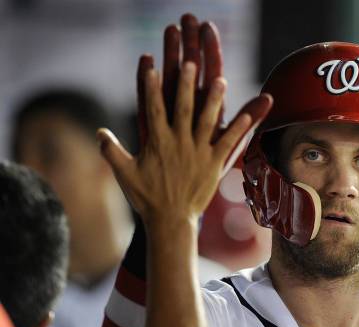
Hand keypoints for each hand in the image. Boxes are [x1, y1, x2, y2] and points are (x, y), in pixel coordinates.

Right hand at [97, 16, 271, 225]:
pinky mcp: (214, 165)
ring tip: (221, 79)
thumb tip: (98, 132)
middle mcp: (179, 143)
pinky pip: (228, 144)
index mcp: (157, 142)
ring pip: (208, 120)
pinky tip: (249, 114)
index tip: (151, 64)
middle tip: (190, 62)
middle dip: (186, 84)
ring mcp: (198, 153)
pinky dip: (239, 129)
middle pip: (184, 108)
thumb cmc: (146, 198)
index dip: (152, 86)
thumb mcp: (124, 174)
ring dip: (215, 99)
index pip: (153, 108)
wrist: (170, 221)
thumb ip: (111, 151)